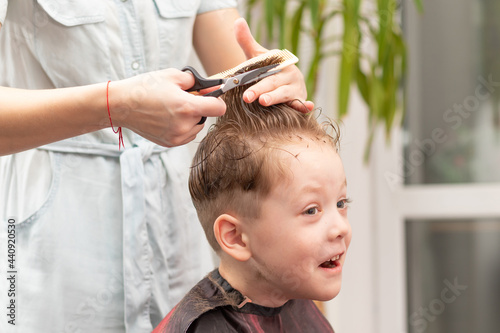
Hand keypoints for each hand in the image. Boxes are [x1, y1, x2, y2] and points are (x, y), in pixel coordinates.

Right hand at [110, 69, 225, 146]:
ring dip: (191, 118)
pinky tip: (168, 117)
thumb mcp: (172, 76)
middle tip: (183, 98)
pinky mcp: (170, 143)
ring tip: (173, 108)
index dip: (217, 99)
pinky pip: (186, 135)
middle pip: (207, 117)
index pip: (219, 108)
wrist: (121, 105)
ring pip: (197, 127)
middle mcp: (184, 125)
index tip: (211, 95)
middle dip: (200, 107)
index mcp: (187, 107)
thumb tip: (211, 86)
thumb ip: (196, 81)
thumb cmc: (144, 88)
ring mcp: (177, 137)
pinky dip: (183, 126)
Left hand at [234, 18, 313, 112]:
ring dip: (275, 97)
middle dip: (259, 89)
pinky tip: (308, 107)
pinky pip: (301, 103)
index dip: (253, 76)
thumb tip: (238, 21)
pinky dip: (305, 105)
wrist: (287, 81)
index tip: (243, 86)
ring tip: (264, 101)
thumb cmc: (269, 70)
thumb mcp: (258, 56)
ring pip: (284, 93)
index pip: (264, 68)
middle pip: (272, 82)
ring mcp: (295, 87)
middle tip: (247, 97)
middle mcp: (288, 73)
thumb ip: (246, 41)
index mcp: (278, 61)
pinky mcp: (299, 99)